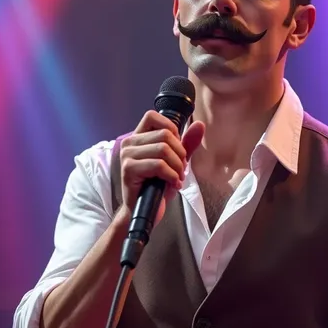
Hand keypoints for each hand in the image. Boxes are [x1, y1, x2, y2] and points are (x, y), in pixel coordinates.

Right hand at [118, 111, 204, 225]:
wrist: (145, 210)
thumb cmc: (157, 186)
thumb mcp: (175, 162)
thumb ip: (187, 143)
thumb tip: (200, 125)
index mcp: (139, 137)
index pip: (153, 116)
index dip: (171, 129)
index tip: (177, 149)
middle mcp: (130, 143)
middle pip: (164, 135)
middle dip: (180, 154)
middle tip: (180, 169)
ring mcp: (127, 155)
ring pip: (163, 149)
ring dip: (177, 166)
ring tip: (177, 177)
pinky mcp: (129, 169)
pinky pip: (158, 165)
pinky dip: (171, 175)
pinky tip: (173, 184)